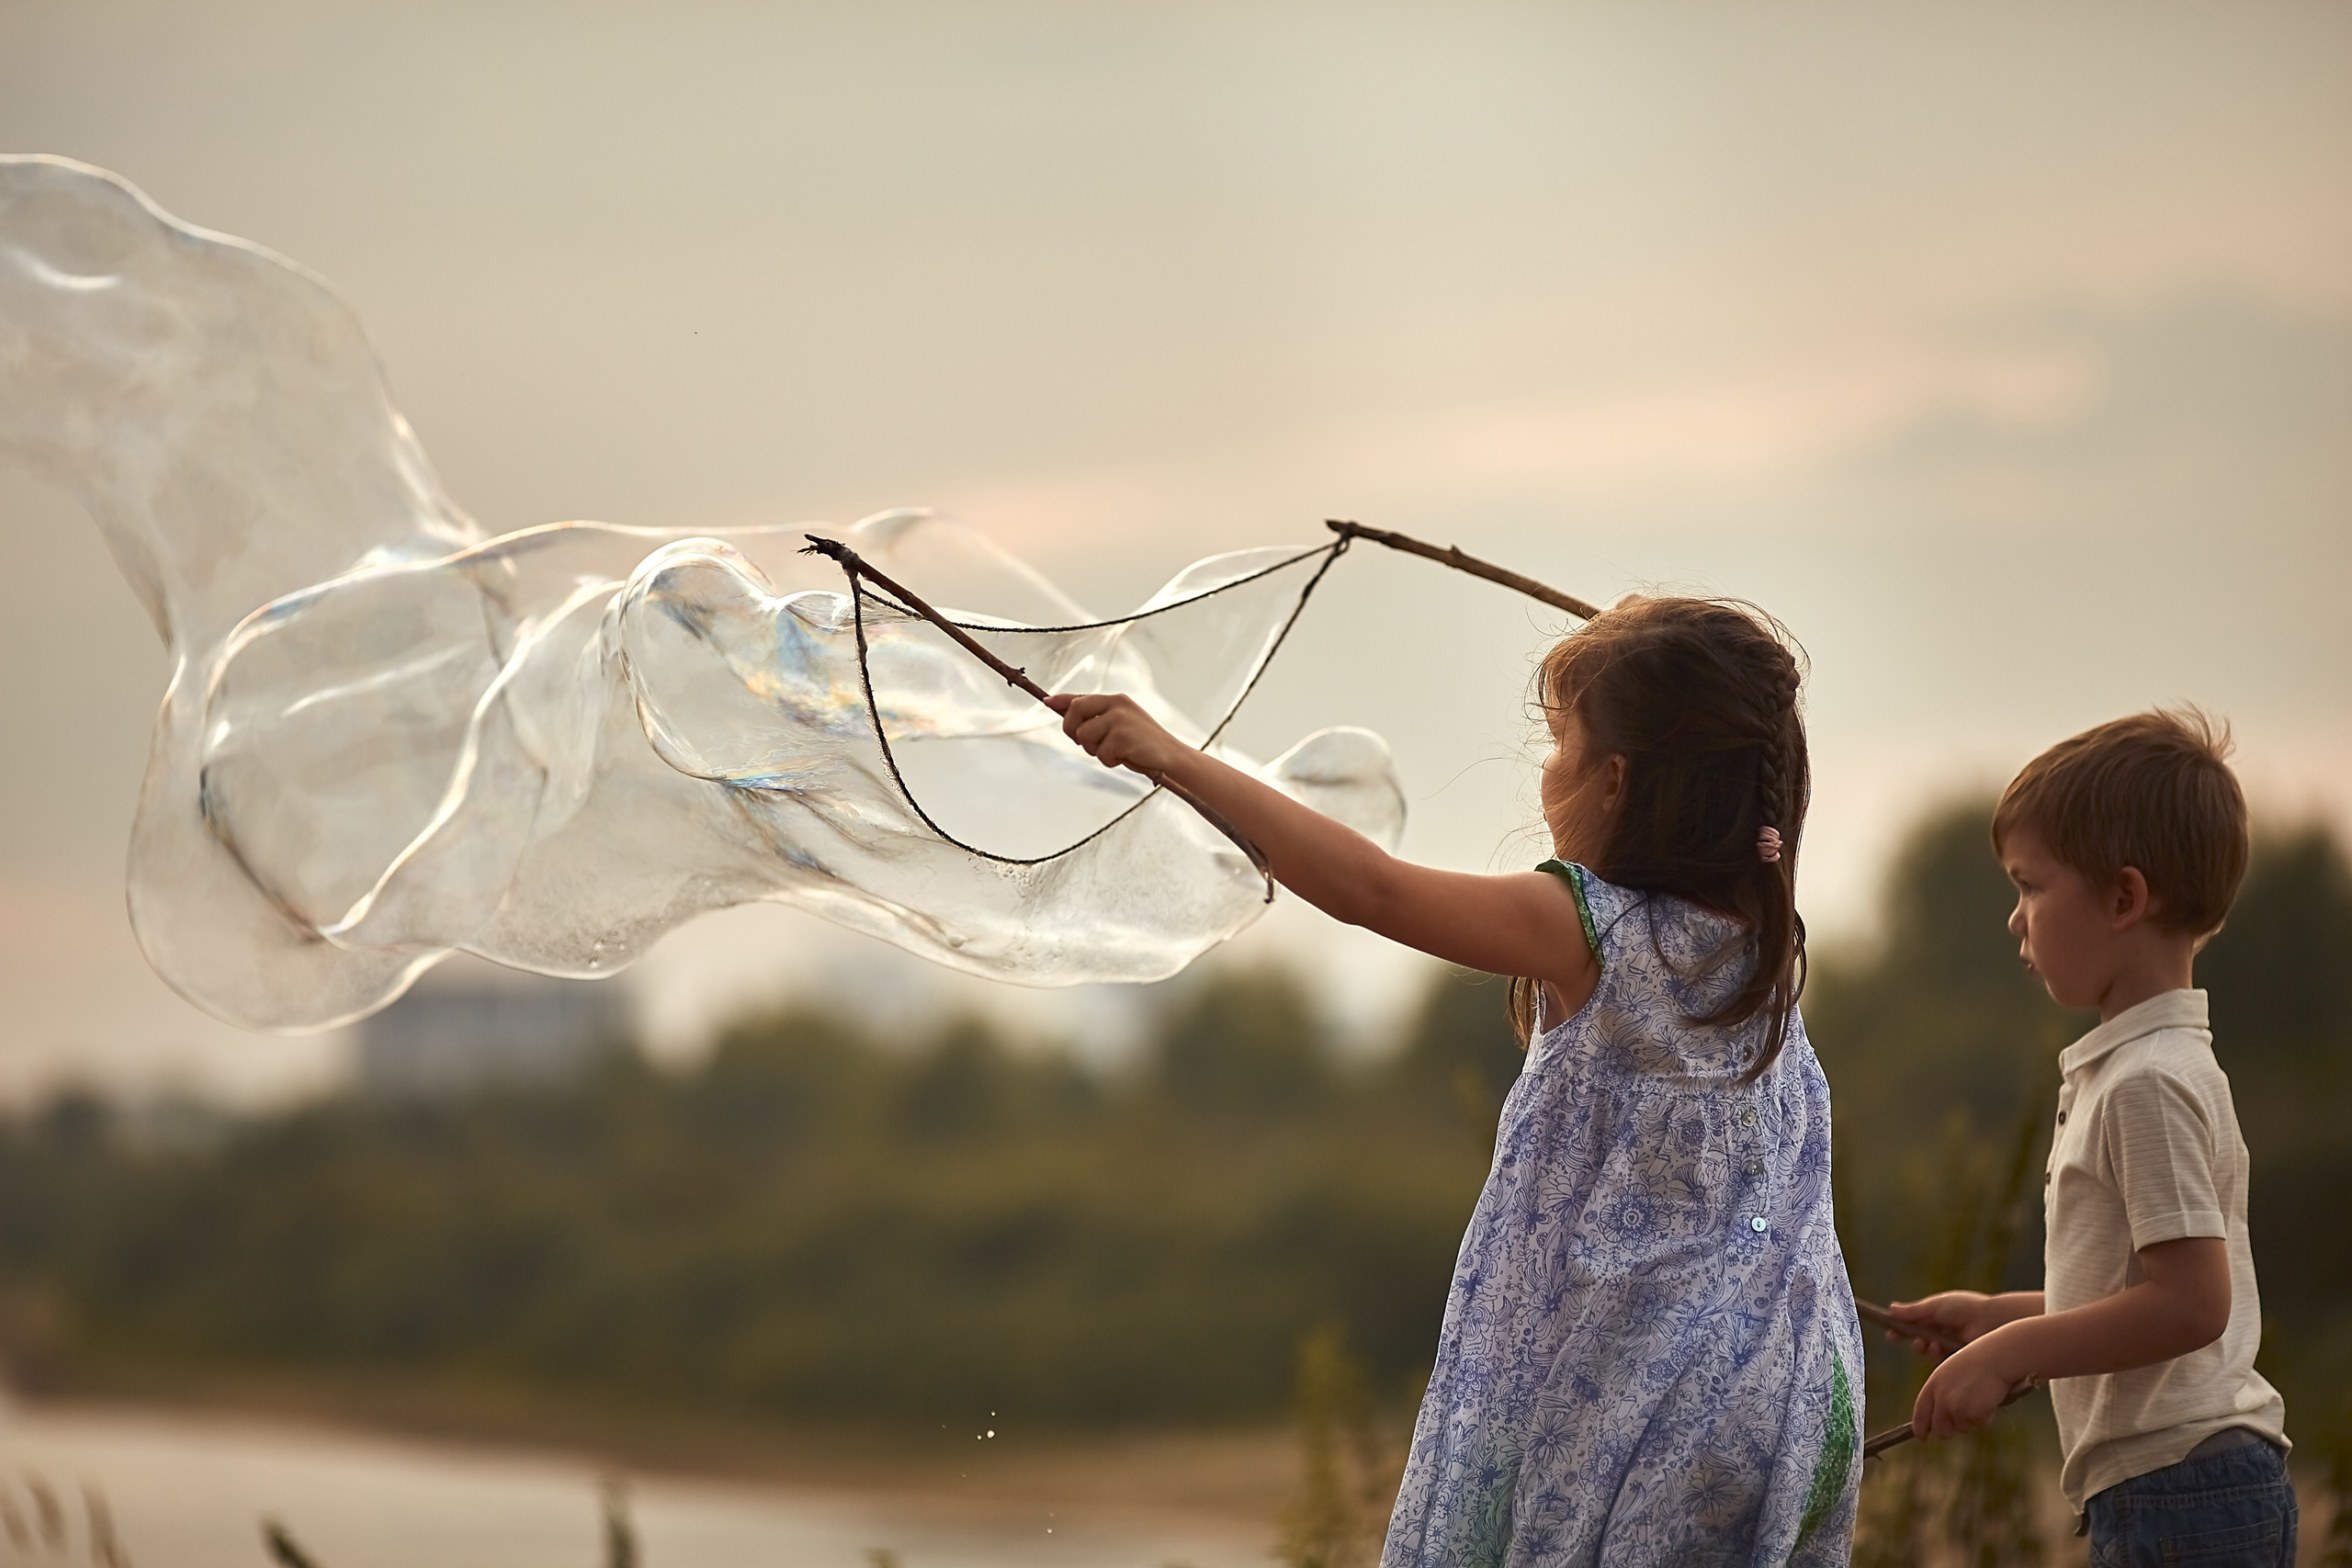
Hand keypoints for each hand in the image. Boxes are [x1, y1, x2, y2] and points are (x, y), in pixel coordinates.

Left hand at [1047, 693, 1186, 778]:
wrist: (1171, 757)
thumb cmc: (1142, 745)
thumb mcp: (1120, 725)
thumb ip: (1098, 718)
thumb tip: (1066, 713)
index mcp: (1116, 700)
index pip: (1080, 697)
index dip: (1061, 700)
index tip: (1047, 702)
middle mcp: (1117, 705)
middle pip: (1075, 712)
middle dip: (1073, 731)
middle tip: (1088, 745)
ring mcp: (1120, 719)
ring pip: (1084, 737)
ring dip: (1096, 751)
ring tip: (1116, 752)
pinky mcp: (1123, 737)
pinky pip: (1101, 754)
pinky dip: (1110, 761)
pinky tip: (1126, 757)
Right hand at [1885, 1291, 2003, 1359]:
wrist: (1991, 1321)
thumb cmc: (1965, 1308)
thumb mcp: (1935, 1306)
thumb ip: (1913, 1311)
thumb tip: (1890, 1309)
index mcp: (1936, 1317)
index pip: (1912, 1325)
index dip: (1900, 1330)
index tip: (1890, 1334)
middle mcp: (1942, 1332)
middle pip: (1919, 1341)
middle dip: (1914, 1342)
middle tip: (1915, 1341)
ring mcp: (1950, 1347)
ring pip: (1929, 1353)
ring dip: (1925, 1348)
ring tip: (1928, 1344)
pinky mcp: (1958, 1360)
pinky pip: (1942, 1363)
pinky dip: (1937, 1356)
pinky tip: (1939, 1349)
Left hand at [1911, 1334, 2028, 1440]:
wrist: (1995, 1357)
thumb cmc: (1975, 1364)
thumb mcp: (1949, 1375)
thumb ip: (1941, 1395)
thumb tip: (1937, 1422)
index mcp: (1932, 1386)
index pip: (1920, 1414)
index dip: (1920, 1429)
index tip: (1923, 1438)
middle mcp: (1941, 1399)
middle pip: (1940, 1431)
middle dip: (1950, 1431)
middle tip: (1962, 1420)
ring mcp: (1956, 1407)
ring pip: (1962, 1429)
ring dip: (1971, 1421)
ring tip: (1978, 1398)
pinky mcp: (1973, 1413)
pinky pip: (1978, 1425)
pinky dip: (1985, 1417)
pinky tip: (1988, 1399)